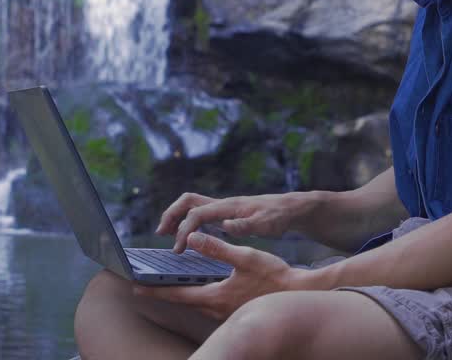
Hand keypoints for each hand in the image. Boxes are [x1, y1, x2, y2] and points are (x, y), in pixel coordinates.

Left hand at [134, 232, 308, 319]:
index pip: (177, 294)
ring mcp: (225, 312)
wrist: (297, 295)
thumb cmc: (273, 277)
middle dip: (163, 292)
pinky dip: (196, 293)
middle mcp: (216, 308)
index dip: (155, 289)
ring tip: (166, 283)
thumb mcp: (245, 257)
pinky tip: (197, 284)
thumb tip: (192, 237)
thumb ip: (217, 248)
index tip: (135, 287)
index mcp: (215, 296)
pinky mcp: (234, 310)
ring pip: (195, 301)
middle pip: (183, 300)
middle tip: (143, 286)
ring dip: (180, 292)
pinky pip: (207, 302)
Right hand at [157, 192, 315, 252]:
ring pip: (192, 205)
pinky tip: (189, 236)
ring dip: (177, 216)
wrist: (290, 208)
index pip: (197, 214)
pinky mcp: (226, 214)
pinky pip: (200, 213)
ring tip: (167, 234)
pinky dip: (188, 221)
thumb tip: (225, 226)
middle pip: (187, 201)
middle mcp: (222, 204)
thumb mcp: (265, 225)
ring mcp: (223, 207)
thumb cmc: (278, 217)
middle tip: (161, 234)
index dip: (185, 231)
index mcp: (228, 207)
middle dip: (171, 215)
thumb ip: (245, 225)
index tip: (179, 250)